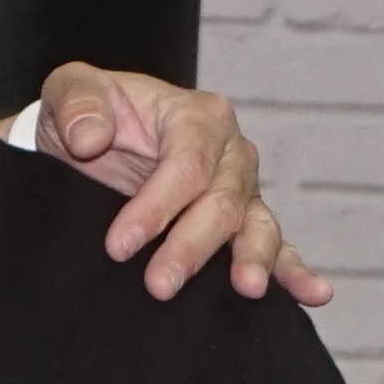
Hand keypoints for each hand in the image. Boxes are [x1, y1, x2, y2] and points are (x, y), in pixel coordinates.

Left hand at [38, 61, 326, 304]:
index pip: (187, 166)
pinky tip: (314, 294)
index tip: (119, 245)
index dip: (156, 207)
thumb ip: (77, 102)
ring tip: (246, 288)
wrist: (92, 141)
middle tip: (159, 285)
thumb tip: (90, 138)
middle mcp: (231, 152)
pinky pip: (277, 247)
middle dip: (192, 246)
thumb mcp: (69, 90)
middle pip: (222, 203)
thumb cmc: (86, 114)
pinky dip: (296, 271)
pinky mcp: (243, 222)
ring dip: (252, 259)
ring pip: (256, 226)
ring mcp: (243, 190)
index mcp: (198, 115)